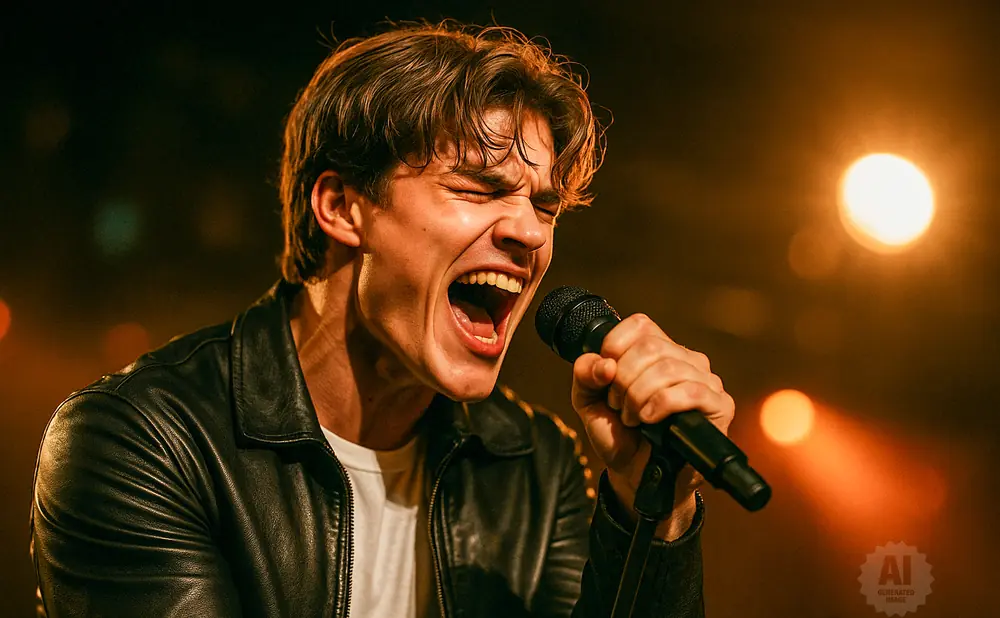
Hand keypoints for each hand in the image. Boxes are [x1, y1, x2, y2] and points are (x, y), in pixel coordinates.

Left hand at [571, 313, 734, 538]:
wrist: (636, 475)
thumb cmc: (619, 436)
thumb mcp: (589, 402)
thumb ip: (585, 375)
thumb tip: (604, 363)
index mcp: (658, 350)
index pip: (640, 325)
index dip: (615, 346)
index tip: (606, 377)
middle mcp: (685, 359)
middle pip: (650, 348)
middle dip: (623, 380)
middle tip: (618, 405)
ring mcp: (705, 381)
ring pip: (668, 368)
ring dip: (639, 396)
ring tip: (633, 418)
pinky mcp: (719, 406)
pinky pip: (691, 391)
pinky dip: (661, 404)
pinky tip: (649, 420)